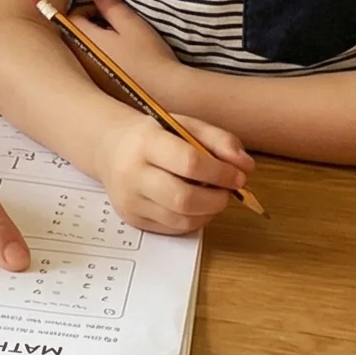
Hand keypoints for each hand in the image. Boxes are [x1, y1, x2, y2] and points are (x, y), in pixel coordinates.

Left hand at [71, 0, 180, 91]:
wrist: (164, 90)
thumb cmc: (148, 54)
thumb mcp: (130, 23)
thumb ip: (110, 5)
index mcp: (85, 41)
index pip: (72, 18)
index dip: (88, 7)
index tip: (106, 9)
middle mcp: (81, 59)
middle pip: (74, 34)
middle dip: (90, 24)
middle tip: (112, 22)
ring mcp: (88, 76)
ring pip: (83, 50)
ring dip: (95, 40)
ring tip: (119, 39)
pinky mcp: (99, 87)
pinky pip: (91, 66)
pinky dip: (100, 56)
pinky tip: (121, 58)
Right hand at [95, 108, 252, 235]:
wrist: (110, 147)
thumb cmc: (153, 135)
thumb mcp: (186, 125)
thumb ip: (220, 141)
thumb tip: (245, 166)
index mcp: (146, 142)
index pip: (189, 163)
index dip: (220, 173)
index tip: (237, 176)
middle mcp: (132, 173)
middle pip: (183, 198)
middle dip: (216, 199)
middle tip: (228, 191)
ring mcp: (130, 200)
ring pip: (180, 219)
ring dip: (208, 212)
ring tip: (213, 196)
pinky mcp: (132, 218)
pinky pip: (172, 228)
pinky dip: (194, 220)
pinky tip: (197, 206)